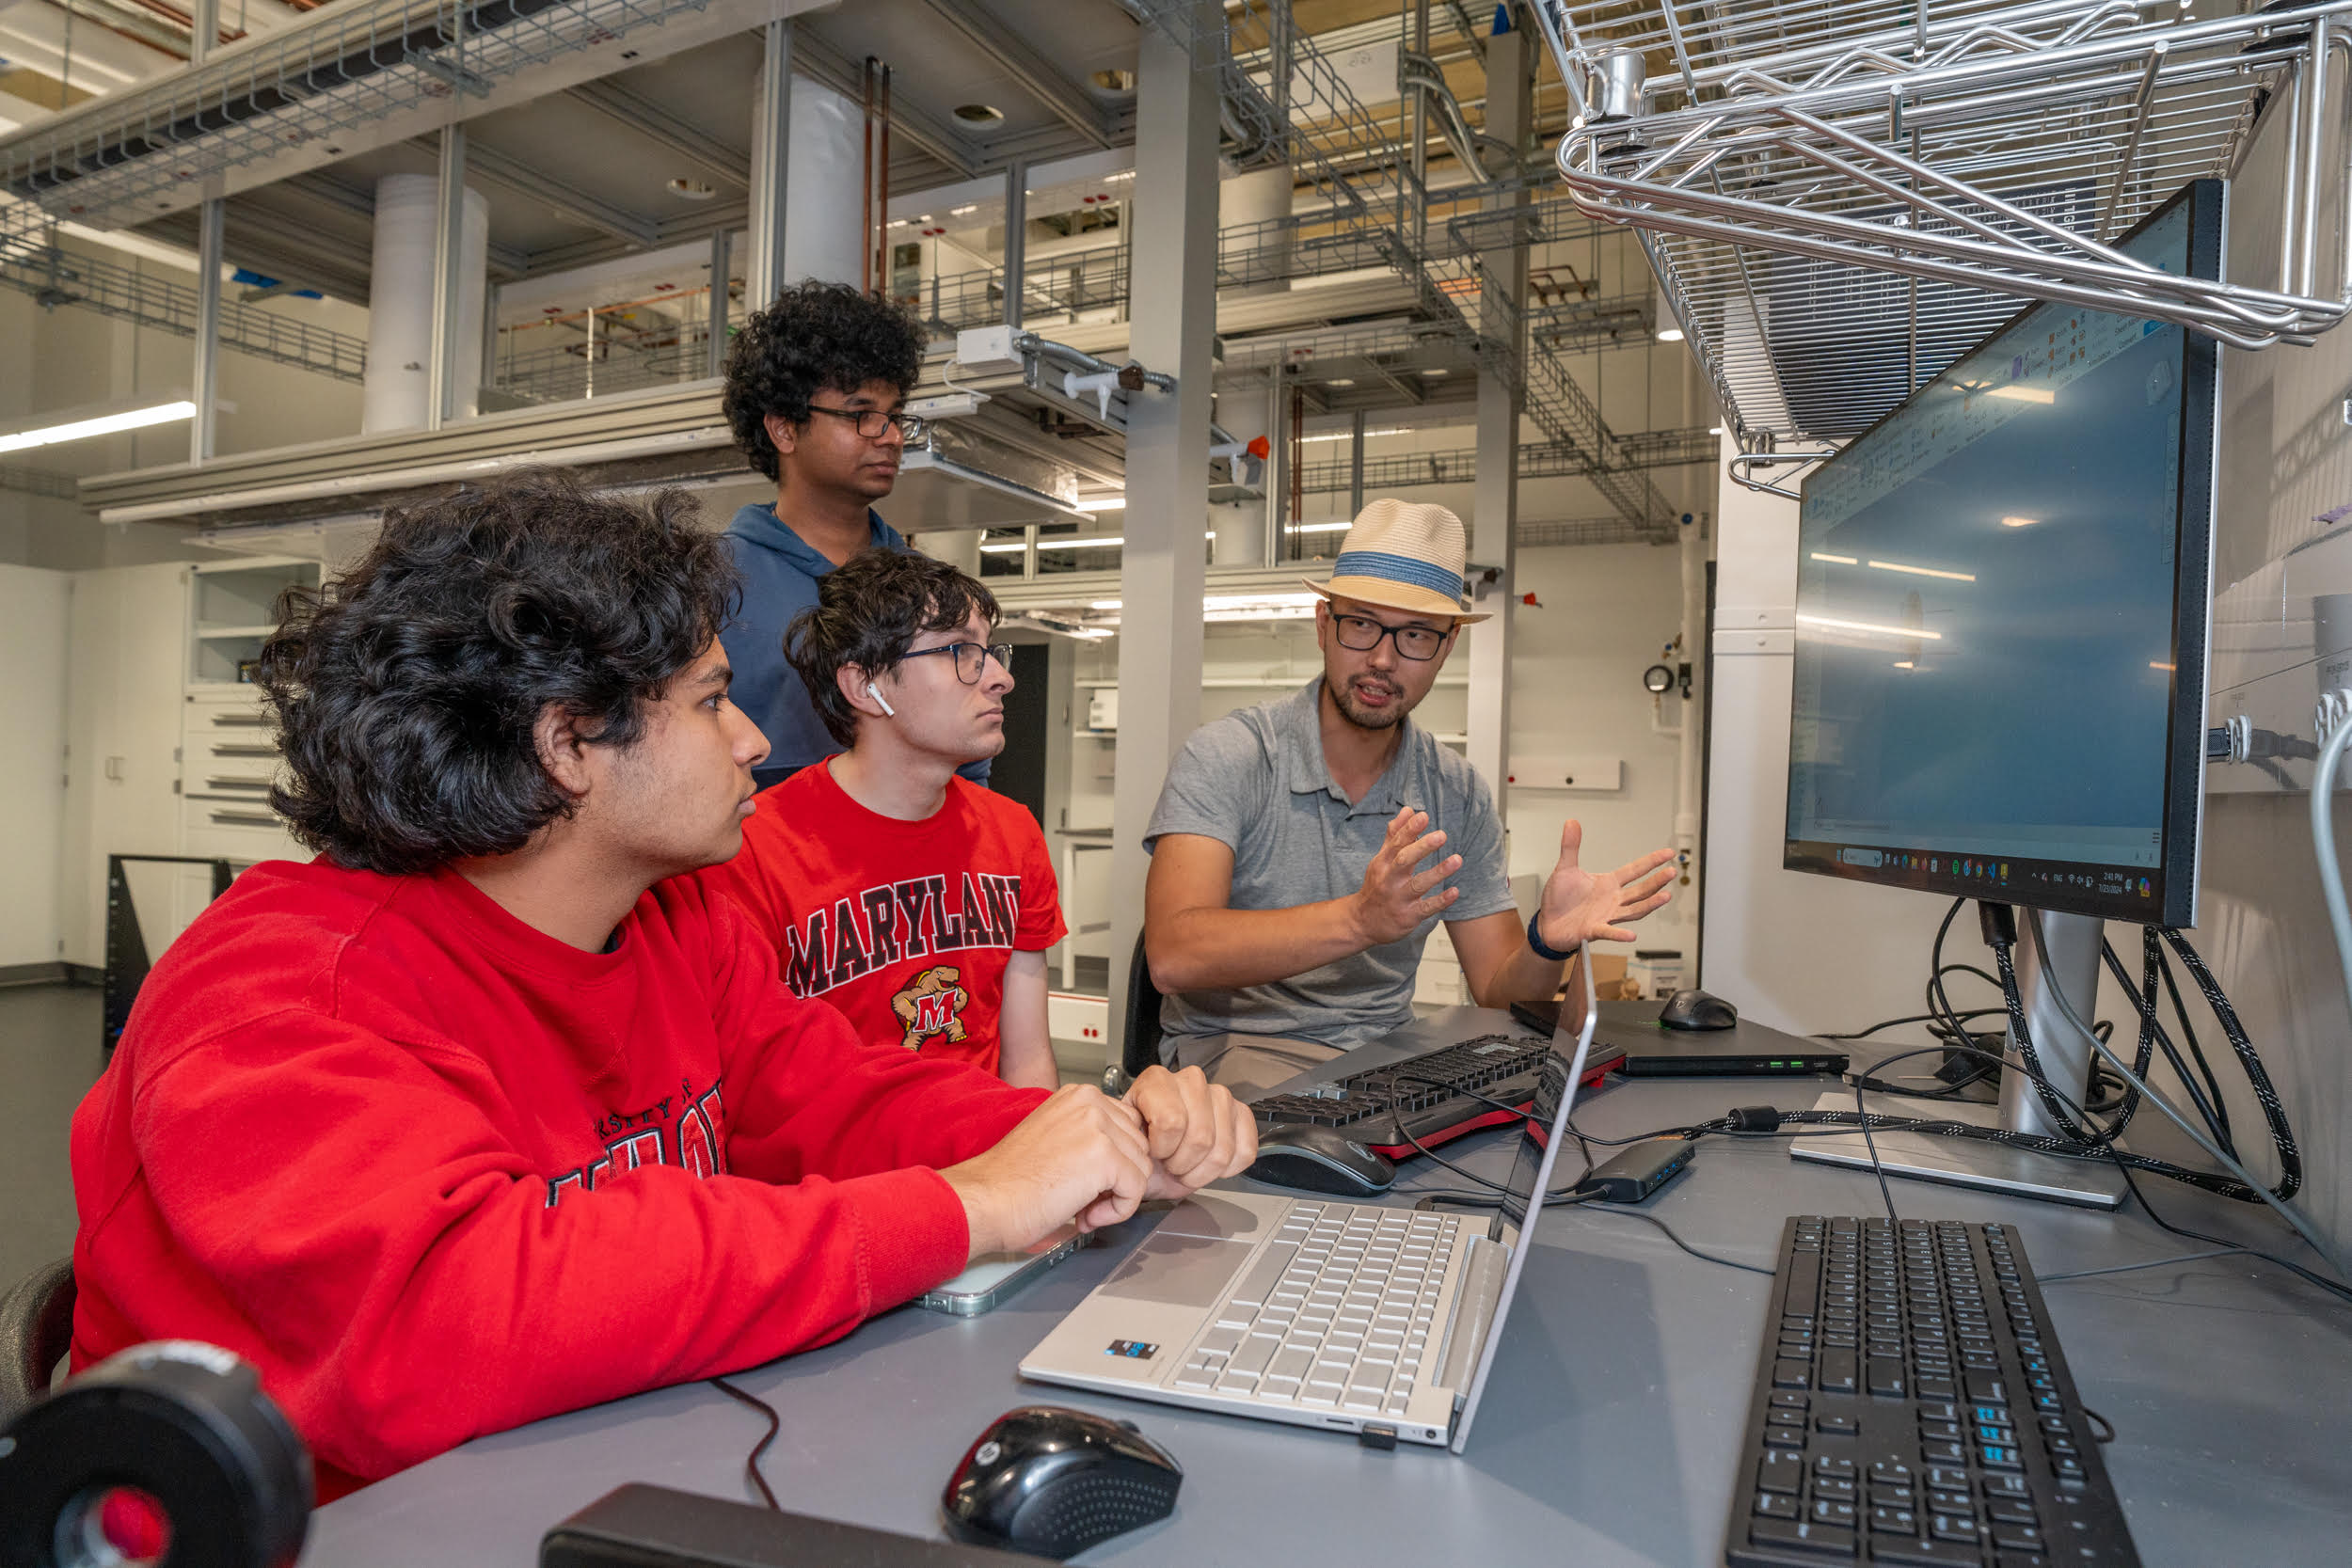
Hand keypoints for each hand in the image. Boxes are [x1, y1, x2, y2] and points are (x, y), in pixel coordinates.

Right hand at [939, 1085, 1154, 1258]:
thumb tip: (1125, 1156)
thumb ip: (1090, 1136)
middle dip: (1119, 1178)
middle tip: (1085, 1199)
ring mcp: (1098, 1127)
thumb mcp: (1055, 1137)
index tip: (1088, 1181)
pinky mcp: (1104, 1157)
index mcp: (1078, 1095)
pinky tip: (1087, 1216)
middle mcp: (1090, 1102)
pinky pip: (1137, 1189)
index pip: (1128, 1126)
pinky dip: (1118, 1211)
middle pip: (1139, 1146)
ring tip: (1083, 1208)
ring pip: (1142, 1168)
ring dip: (1118, 1196)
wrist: (986, 1200)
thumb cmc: (1010, 1181)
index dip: (1114, 1161)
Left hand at [1123, 1065, 1257, 1196]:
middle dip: (1182, 1165)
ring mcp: (1220, 1095)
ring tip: (1186, 1165)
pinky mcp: (1241, 1113)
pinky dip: (1225, 1170)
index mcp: (1157, 1081)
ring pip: (1222, 1149)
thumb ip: (1130, 1141)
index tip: (1153, 1152)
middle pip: (1200, 1138)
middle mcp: (1191, 1081)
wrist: (1153, 1154)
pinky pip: (1244, 1152)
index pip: (1171, 1121)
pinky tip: (1207, 1163)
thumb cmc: (1140, 1147)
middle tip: (1170, 1164)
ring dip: (1202, 1171)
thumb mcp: (1124, 1143)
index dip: (1162, 1149)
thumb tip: (1143, 1145)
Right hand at [1350, 807, 1461, 946]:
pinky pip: (1426, 908)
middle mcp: (1389, 880)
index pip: (1396, 843)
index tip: (1423, 815)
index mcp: (1383, 863)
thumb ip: (1395, 835)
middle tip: (1441, 835)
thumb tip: (1409, 810)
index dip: (1410, 829)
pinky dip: (1441, 900)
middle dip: (1423, 847)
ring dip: (1438, 872)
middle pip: (1405, 860)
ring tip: (1457, 859)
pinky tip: (1455, 891)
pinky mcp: (1408, 916)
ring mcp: (1399, 899)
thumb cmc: (1376, 886)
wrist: (1361, 923)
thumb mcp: (1381, 860)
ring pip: (1418, 884)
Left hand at [1535, 821, 1676, 953]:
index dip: (1652, 861)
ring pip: (1633, 910)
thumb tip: (1571, 822)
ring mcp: (1606, 915)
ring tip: (1665, 897)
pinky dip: (1619, 934)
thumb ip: (1570, 846)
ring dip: (1649, 904)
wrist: (1547, 923)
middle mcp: (1613, 899)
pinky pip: (1609, 932)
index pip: (1635, 870)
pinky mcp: (1593, 930)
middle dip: (1656, 881)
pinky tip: (1631, 935)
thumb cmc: (1559, 898)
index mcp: (1609, 883)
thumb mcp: (1565, 868)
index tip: (1668, 853)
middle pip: (1640, 890)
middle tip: (1672, 872)